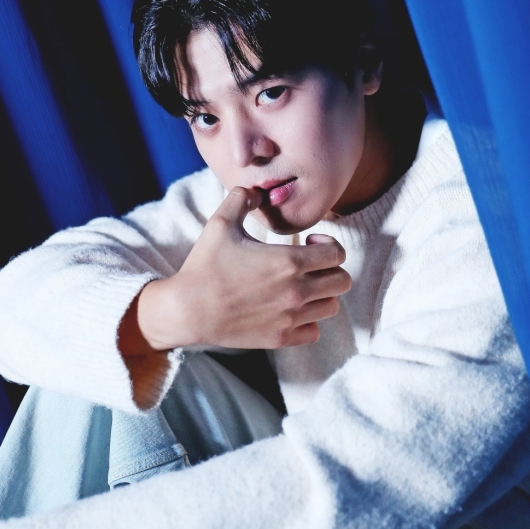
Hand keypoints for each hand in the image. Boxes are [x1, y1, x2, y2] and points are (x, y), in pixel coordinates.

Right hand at [129, 187, 351, 351]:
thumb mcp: (221, 223)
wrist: (187, 310)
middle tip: (310, 266)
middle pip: (342, 281)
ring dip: (322, 295)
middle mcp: (296, 291)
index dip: (329, 245)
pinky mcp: (280, 338)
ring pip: (331, 307)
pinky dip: (309, 321)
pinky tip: (291, 310)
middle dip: (331, 269)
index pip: (337, 254)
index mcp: (288, 261)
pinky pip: (314, 331)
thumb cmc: (204, 265)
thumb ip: (242, 198)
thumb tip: (258, 190)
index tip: (312, 244)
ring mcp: (290, 318)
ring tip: (302, 287)